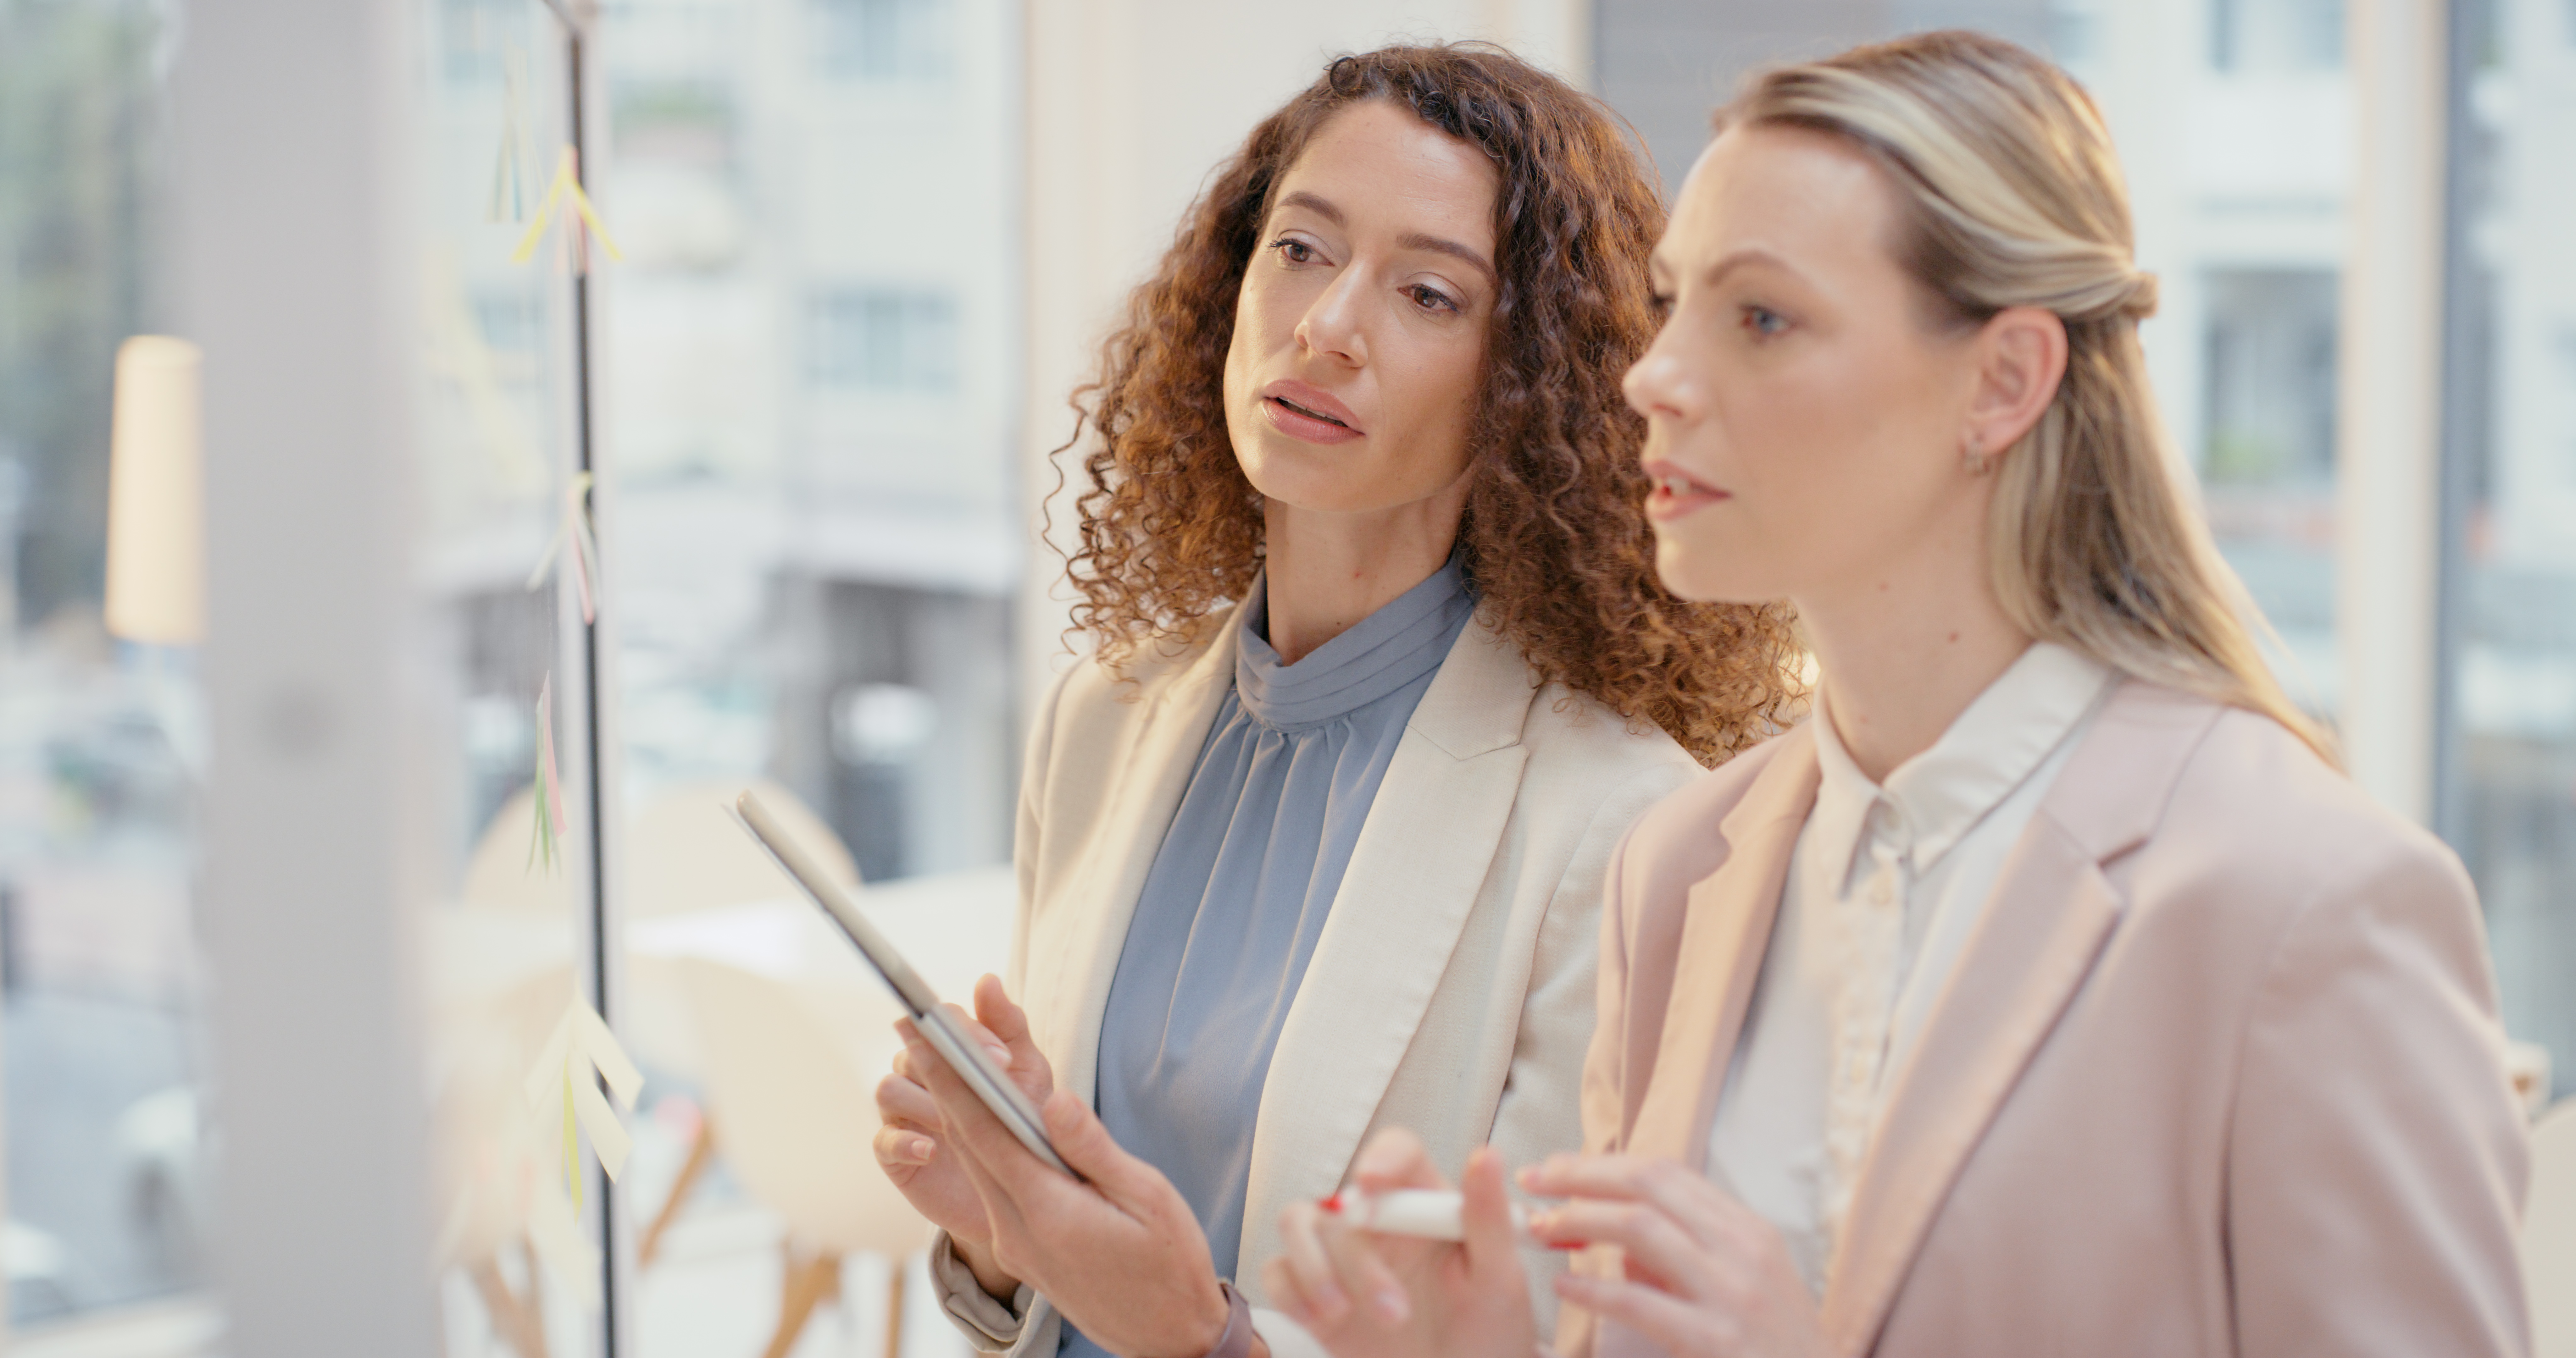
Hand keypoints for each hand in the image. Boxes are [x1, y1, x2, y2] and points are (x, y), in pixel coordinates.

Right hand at [873, 974, 1054, 1296]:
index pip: (944, 1020)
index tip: (1002, 1056)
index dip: (969, 1031)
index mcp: (951, 1052)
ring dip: (924, 1102)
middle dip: (947, 1061)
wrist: (1016, 1194)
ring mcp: (904, 1115)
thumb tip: (987, 979)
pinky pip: (883, 1139)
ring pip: (890, 1088)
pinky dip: (905, 1142)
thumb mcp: (1026, 1077)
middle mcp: (921, 1076)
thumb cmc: (1019, 1125)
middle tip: (987, 1081)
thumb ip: (1009, 1028)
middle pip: (912, 1049)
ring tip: (956, 1121)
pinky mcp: (895, 1155)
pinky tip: (931, 1150)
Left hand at [902, 1016, 1238, 1357]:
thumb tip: (1052, 1100)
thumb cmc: (1170, 1264)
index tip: (927, 1034)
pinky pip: (993, 1185)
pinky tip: (981, 1115)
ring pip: (977, 1164)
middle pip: (968, 1143)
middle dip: (940, 1082)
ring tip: (937, 1058)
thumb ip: (1093, 1149)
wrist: (1168, 1337)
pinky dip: (982, 1143)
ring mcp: (1015, 1243)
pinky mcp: (1022, 1249)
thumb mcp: (1147, 1199)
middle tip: (917, 1027)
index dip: (952, 1078)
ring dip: (956, 1110)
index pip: (985, 1131)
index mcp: (1047, 1211)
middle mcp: (1017, 1229)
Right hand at [1265, 1129, 1536, 1357]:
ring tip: (1341, 1314)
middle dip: (1360, 1261)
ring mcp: (1342, 1255)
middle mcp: (1379, 1220)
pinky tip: (1321, 1322)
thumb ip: (1490, 1218)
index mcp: (1426, 1203)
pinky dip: (1290, 1293)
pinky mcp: (1314, 1293)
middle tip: (1396, 1314)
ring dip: (1315, 1270)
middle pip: (1343, 1202)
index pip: (1398, 1152)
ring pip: (1297, 1223)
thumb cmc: (1488, 1329)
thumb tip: (1488, 1156)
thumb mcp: (1500, 1278)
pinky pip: (1277, 1270)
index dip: (1382, 1159)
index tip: (1374, 1183)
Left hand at [1521, 1154, 1826, 1357]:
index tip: (1556, 1169)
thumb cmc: (1771, 1347)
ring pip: (1639, 1229)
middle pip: (1646, 1185)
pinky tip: (1563, 1286)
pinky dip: (1592, 1289)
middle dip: (1579, 1177)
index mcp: (1747, 1230)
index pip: (1666, 1172)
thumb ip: (1682, 1254)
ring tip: (1539, 1229)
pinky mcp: (1716, 1340)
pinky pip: (1639, 1302)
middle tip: (1531, 1182)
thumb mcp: (1740, 1285)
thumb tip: (1614, 1234)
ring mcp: (1732, 1294)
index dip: (1602, 1164)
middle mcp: (1742, 1250)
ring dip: (1578, 1221)